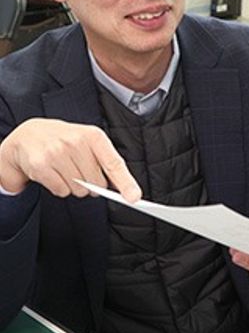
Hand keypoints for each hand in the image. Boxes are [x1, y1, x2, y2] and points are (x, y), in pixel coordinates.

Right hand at [0, 118, 140, 201]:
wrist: (30, 135)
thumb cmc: (67, 141)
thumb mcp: (90, 143)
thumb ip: (108, 163)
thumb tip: (126, 189)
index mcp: (94, 136)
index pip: (114, 163)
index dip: (126, 182)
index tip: (134, 198)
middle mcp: (76, 142)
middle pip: (96, 183)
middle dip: (91, 184)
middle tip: (80, 171)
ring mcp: (57, 153)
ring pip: (78, 189)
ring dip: (74, 187)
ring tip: (65, 169)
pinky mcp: (40, 165)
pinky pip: (61, 191)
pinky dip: (60, 188)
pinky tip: (54, 173)